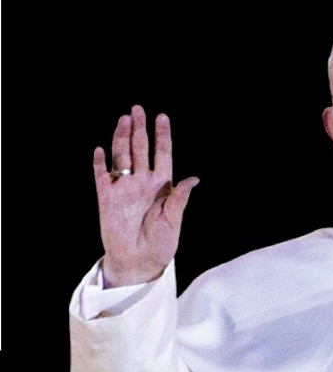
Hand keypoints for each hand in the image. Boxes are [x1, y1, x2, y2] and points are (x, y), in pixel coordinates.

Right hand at [93, 105, 198, 286]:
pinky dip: (100, 164)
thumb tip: (194, 179)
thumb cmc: (161, 244)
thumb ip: (180, 198)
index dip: (162, 135)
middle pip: (140, 149)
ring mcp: (124, 189)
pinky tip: (100, 150)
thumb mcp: (174, 221)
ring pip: (122, 157)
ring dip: (121, 138)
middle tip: (137, 109)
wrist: (139, 262)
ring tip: (123, 120)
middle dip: (140, 129)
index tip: (162, 116)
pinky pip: (102, 177)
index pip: (162, 153)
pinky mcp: (107, 199)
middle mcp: (143, 182)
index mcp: (162, 185)